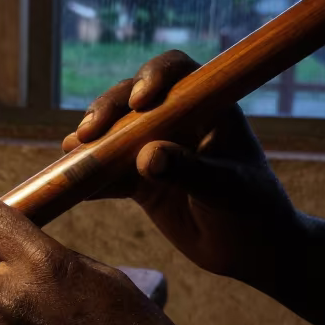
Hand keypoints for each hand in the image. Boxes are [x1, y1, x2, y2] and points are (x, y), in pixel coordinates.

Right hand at [61, 50, 303, 289]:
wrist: (250, 251)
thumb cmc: (254, 212)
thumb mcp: (228, 191)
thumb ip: (190, 172)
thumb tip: (147, 156)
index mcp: (209, 108)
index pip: (178, 72)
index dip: (154, 76)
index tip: (139, 101)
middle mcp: (178, 120)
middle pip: (133, 98)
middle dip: (107, 109)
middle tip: (89, 133)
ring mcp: (155, 147)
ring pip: (114, 131)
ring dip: (91, 139)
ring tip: (71, 151)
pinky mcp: (139, 178)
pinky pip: (108, 171)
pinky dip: (89, 176)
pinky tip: (71, 184)